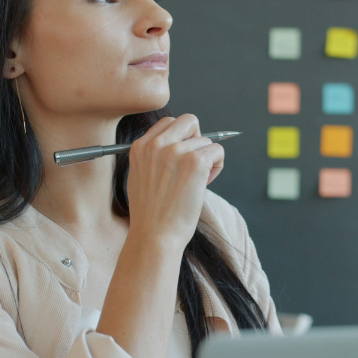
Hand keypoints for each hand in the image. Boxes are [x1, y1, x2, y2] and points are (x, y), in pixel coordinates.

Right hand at [124, 114, 224, 249]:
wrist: (154, 235)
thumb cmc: (150, 215)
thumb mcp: (139, 177)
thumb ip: (154, 157)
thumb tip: (178, 146)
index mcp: (140, 147)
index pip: (168, 123)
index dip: (181, 138)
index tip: (182, 158)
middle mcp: (157, 144)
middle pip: (189, 121)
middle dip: (197, 139)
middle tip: (194, 163)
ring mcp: (176, 151)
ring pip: (205, 141)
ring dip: (207, 159)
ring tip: (196, 183)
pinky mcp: (195, 162)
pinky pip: (217, 151)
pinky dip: (217, 165)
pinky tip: (205, 183)